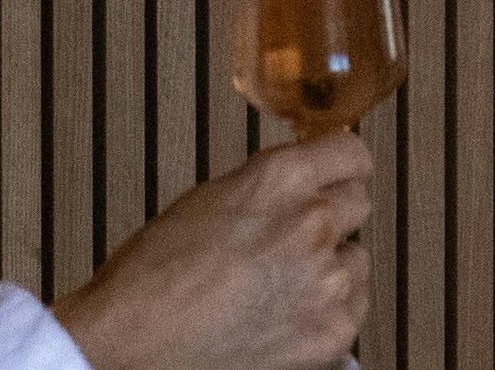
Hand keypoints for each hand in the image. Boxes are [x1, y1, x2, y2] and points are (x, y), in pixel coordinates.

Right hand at [52, 134, 372, 369]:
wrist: (134, 343)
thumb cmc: (155, 276)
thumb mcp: (213, 198)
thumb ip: (269, 186)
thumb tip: (301, 184)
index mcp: (279, 179)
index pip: (351, 152)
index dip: (342, 166)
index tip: (340, 175)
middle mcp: (311, 224)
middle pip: (359, 202)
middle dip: (335, 215)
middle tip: (301, 235)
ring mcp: (325, 282)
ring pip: (358, 260)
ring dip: (332, 266)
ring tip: (284, 283)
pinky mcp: (330, 333)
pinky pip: (353, 309)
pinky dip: (329, 311)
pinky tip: (288, 314)